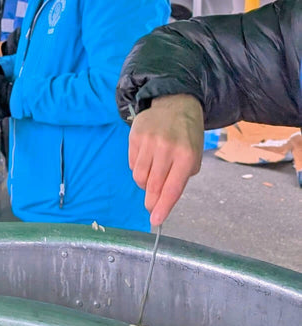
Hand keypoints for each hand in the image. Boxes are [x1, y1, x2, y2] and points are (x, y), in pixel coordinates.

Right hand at [128, 95, 203, 224]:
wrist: (176, 105)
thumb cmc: (187, 136)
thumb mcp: (193, 157)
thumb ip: (180, 178)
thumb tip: (161, 201)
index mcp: (186, 156)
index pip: (172, 188)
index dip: (163, 207)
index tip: (155, 221)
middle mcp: (167, 149)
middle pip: (153, 185)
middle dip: (151, 201)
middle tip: (151, 206)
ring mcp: (149, 142)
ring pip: (139, 176)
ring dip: (145, 183)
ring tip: (153, 174)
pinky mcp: (135, 136)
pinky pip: (132, 163)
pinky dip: (139, 168)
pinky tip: (147, 159)